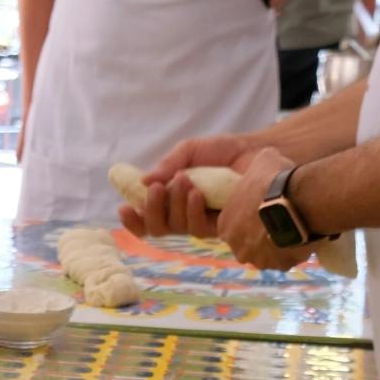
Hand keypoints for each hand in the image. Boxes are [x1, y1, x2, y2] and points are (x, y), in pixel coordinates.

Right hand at [119, 132, 257, 236]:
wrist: (256, 152)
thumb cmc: (223, 152)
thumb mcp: (189, 151)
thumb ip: (167, 164)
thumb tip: (144, 181)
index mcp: (171, 200)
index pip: (147, 218)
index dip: (133, 220)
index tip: (124, 208)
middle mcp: (183, 214)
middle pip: (156, 228)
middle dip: (151, 210)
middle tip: (157, 189)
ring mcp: (201, 221)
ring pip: (175, 228)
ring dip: (174, 204)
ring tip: (184, 179)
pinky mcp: (220, 226)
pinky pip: (197, 228)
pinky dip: (192, 210)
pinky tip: (197, 193)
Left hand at [215, 147, 314, 270]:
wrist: (295, 200)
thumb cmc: (272, 180)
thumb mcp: (262, 161)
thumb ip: (258, 166)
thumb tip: (265, 159)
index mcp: (226, 225)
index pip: (236, 225)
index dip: (251, 217)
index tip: (266, 208)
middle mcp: (237, 247)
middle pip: (250, 243)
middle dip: (263, 234)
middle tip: (282, 218)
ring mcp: (259, 260)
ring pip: (269, 253)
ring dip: (279, 244)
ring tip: (296, 225)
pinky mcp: (280, 266)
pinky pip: (287, 259)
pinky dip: (295, 250)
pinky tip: (304, 235)